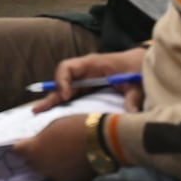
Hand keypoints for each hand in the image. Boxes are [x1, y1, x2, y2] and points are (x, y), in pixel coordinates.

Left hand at [12, 114, 94, 180]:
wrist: (101, 141)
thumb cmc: (75, 127)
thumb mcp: (52, 127)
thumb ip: (41, 139)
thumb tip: (37, 144)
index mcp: (32, 149)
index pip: (17, 151)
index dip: (23, 147)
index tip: (27, 144)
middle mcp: (40, 166)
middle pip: (30, 162)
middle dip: (35, 156)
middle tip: (47, 148)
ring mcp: (53, 176)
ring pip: (45, 171)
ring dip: (48, 165)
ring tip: (61, 155)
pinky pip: (59, 177)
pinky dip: (63, 172)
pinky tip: (72, 164)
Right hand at [32, 48, 147, 111]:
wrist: (142, 64)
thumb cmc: (138, 69)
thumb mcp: (137, 85)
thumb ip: (133, 99)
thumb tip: (131, 116)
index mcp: (93, 64)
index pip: (68, 68)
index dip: (63, 81)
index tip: (66, 96)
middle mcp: (85, 71)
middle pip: (62, 80)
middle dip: (51, 95)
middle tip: (38, 110)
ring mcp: (86, 79)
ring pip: (65, 88)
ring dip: (54, 100)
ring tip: (38, 113)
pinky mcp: (89, 87)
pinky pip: (73, 94)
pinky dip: (63, 102)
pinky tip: (55, 113)